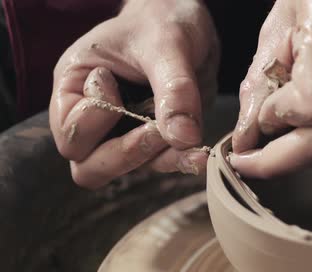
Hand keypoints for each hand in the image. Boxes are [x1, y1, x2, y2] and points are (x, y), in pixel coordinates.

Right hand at [49, 0, 218, 187]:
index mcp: (74, 85)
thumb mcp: (168, 46)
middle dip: (125, 155)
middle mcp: (93, 116)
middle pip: (89, 167)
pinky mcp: (153, 137)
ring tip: (189, 143)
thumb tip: (183, 138)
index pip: (70, 136)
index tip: (120, 88)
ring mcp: (123, 130)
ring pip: (126, 171)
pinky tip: (200, 154)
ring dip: (157, 160)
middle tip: (158, 131)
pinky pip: (159, 163)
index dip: (96, 124)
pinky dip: (179, 162)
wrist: (188, 19)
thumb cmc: (163, 20)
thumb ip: (174, 90)